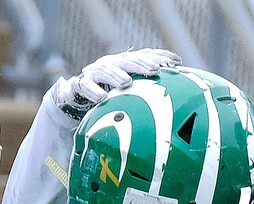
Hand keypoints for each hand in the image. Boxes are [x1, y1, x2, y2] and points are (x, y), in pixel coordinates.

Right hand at [51, 48, 180, 117]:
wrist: (78, 94)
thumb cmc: (109, 93)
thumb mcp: (130, 90)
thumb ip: (147, 87)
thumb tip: (174, 91)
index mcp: (124, 63)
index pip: (143, 57)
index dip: (159, 58)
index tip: (175, 63)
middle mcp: (111, 64)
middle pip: (127, 61)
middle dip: (141, 65)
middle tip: (154, 71)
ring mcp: (95, 72)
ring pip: (106, 71)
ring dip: (117, 76)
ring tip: (127, 83)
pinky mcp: (81, 84)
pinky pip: (87, 87)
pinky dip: (94, 92)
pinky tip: (103, 97)